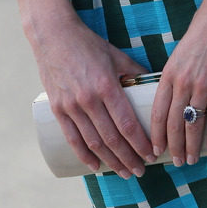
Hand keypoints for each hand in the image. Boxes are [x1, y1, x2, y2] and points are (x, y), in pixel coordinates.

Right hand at [34, 13, 155, 177]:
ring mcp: (71, 105)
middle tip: (141, 171)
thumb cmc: (88, 43)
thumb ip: (134, 71)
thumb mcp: (115, 54)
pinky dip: (84, 156)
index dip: (140, 143)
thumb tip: (153, 84)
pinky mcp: (57, 109)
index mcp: (106, 85)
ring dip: (111, 161)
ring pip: (94, 143)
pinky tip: (96, 167)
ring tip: (124, 172)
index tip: (151, 154)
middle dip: (129, 158)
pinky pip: (72, 139)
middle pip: (112, 138)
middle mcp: (89, 98)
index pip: (127, 123)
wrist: (54, 35)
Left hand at [149, 0, 206, 166]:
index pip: (157, 111)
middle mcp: (183, 80)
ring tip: (192, 159)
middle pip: (173, 122)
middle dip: (173, 147)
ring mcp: (204, 83)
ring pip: (193, 123)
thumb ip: (174, 77)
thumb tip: (171, 101)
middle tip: (176, 162)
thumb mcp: (179, 54)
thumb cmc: (201, 33)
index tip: (155, 150)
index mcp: (169, 72)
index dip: (155, 134)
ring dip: (191, 146)